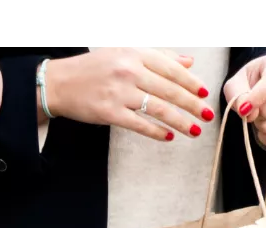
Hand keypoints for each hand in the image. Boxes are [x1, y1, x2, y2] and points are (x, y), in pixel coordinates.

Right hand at [45, 48, 215, 141]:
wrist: (59, 82)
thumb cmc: (93, 69)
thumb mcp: (125, 54)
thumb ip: (159, 57)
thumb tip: (188, 62)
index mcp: (134, 54)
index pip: (171, 68)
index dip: (191, 82)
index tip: (204, 94)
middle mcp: (128, 71)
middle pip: (169, 90)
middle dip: (192, 105)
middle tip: (206, 115)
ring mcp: (119, 93)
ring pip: (159, 109)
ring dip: (180, 121)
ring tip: (194, 130)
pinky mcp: (109, 112)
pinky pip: (140, 124)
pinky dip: (157, 132)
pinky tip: (169, 136)